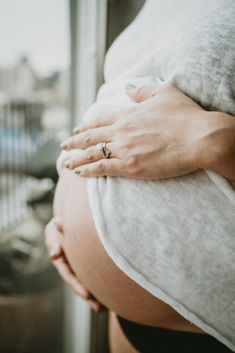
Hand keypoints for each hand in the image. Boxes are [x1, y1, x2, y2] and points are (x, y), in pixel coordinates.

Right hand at [45, 217, 106, 312]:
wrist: (70, 218)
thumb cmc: (59, 224)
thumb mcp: (52, 229)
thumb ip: (52, 240)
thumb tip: (54, 255)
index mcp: (62, 260)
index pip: (69, 275)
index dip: (77, 285)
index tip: (86, 294)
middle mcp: (71, 266)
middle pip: (80, 284)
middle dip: (88, 297)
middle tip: (99, 308)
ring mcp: (80, 266)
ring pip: (88, 282)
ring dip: (96, 295)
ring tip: (107, 308)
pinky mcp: (89, 263)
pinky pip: (95, 274)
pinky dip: (101, 284)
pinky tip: (112, 294)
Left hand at [60, 84, 210, 179]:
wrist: (198, 138)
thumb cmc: (185, 115)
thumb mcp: (164, 92)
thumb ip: (142, 90)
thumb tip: (126, 88)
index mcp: (128, 114)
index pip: (100, 120)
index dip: (86, 125)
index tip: (77, 129)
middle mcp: (121, 131)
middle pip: (90, 136)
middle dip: (74, 141)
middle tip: (63, 145)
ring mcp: (124, 149)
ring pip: (91, 153)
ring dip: (76, 158)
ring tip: (66, 162)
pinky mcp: (130, 166)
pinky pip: (102, 168)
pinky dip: (88, 170)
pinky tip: (78, 173)